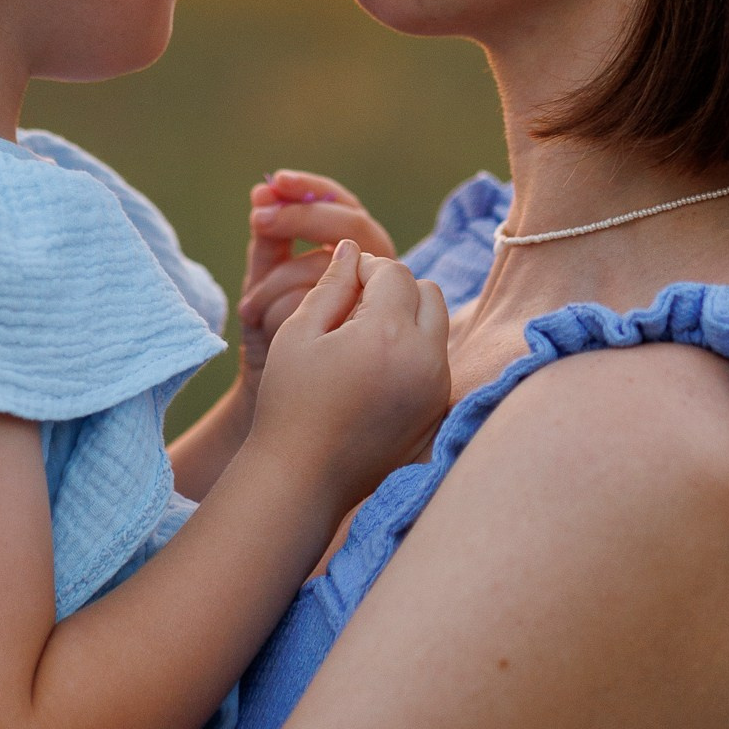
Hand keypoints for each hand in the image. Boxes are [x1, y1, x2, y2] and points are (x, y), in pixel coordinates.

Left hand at [238, 169, 397, 385]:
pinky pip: (328, 307)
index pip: (341, 203)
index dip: (312, 189)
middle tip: (260, 220)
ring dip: (279, 283)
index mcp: (351, 250)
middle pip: (350, 226)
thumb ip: (270, 236)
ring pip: (335, 267)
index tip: (275, 181)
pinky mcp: (368, 337)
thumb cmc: (272, 333)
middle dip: (301, 218)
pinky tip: (258, 324)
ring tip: (249, 309)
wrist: (272, 394)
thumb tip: (263, 188)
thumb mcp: (264, 278)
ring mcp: (374, 304)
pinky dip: (284, 311)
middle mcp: (371, 272)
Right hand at [249, 243, 449, 512]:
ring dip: (408, 319)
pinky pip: (436, 362)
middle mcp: (424, 360)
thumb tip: (352, 249)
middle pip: (427, 292)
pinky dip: (414, 352)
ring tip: (364, 339)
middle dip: (396, 288)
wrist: (302, 479)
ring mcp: (436, 390)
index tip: (343, 280)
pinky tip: (375, 371)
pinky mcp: (437, 414)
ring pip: (437, 326)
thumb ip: (332, 284)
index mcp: (388, 335)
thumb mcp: (299, 332)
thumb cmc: (290, 403)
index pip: (394, 273)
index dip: (365, 268)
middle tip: (356, 306)